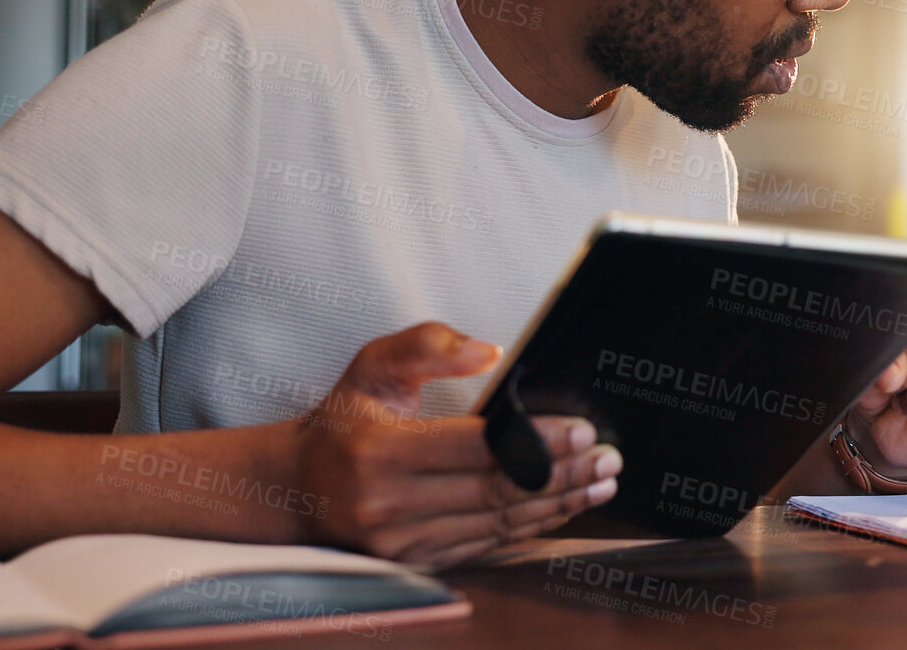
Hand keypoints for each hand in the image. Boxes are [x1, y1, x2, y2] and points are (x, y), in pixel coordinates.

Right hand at [296, 322, 619, 567]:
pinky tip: (565, 508)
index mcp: (381, 452)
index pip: (478, 449)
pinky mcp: (416, 561)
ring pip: (499, 523)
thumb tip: (487, 351)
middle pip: (498, 491)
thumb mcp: (372, 365)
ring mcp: (402, 542)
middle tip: (610, 458)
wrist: (297, 488)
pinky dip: (532, 526)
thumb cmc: (344, 421)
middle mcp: (389, 505)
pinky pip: (488, 544)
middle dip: (563, 475)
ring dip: (559, 504)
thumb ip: (427, 345)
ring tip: (602, 483)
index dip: (538, 443)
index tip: (585, 431)